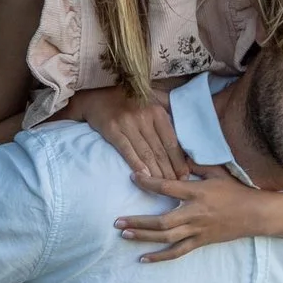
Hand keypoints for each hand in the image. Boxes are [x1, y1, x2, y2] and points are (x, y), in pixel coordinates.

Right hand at [63, 85, 193, 182]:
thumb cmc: (129, 102)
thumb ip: (167, 115)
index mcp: (157, 111)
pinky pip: (126, 150)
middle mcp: (144, 116)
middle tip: (177, 186)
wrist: (97, 96)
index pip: (171, 141)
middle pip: (160, 150)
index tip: (185, 176)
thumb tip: (183, 140)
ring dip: (155, 172)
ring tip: (162, 185)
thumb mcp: (151, 101)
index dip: (178, 161)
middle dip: (169, 171)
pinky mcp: (112, 129)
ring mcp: (128, 123)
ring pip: (145, 153)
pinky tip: (143, 176)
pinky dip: (136, 164)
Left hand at [117, 170, 263, 262]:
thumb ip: (196, 165)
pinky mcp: (200, 242)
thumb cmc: (236, 190)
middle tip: (117, 221)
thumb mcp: (218, 172)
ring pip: (166, 238)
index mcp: (198, 193)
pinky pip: (177, 252)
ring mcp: (197, 230)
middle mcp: (195, 213)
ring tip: (124, 235)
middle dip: (138, 221)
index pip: (168, 187)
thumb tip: (177, 156)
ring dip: (143, 237)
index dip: (149, 183)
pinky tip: (143, 259)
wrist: (256, 214)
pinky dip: (160, 257)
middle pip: (162, 220)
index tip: (133, 177)